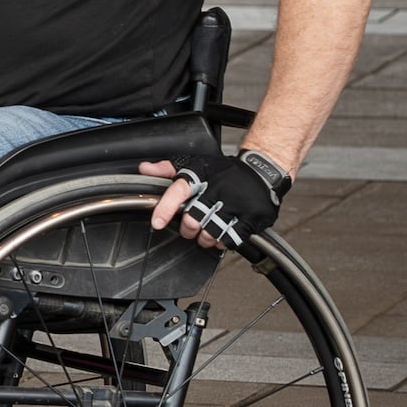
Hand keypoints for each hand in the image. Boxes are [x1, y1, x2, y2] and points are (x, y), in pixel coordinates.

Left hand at [139, 152, 282, 249]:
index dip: (166, 208)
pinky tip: (222, 235)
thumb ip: (168, 169)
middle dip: (187, 228)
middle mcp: (219, 188)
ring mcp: (238, 203)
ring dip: (204, 238)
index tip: (157, 223)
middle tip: (189, 228)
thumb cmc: (225, 171)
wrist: (263, 170)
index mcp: (202, 175)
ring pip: (212, 232)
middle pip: (194, 218)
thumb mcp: (196, 165)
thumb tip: (144, 169)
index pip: (179, 190)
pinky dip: (223, 242)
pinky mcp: (253, 216)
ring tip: (205, 234)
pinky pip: (232, 238)